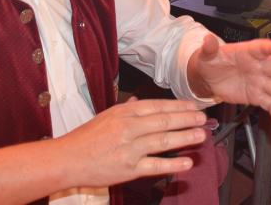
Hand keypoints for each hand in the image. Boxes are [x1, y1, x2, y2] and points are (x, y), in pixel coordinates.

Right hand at [56, 98, 207, 187]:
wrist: (68, 159)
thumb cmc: (85, 138)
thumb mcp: (105, 116)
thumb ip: (124, 110)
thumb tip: (137, 102)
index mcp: (123, 112)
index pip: (156, 106)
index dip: (178, 106)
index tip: (193, 106)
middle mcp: (128, 128)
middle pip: (164, 121)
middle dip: (186, 119)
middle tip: (203, 118)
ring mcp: (130, 148)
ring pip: (163, 141)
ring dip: (185, 137)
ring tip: (201, 135)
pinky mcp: (129, 169)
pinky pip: (156, 165)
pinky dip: (173, 164)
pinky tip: (187, 162)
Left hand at [187, 36, 270, 124]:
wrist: (208, 78)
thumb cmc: (211, 61)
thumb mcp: (207, 53)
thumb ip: (209, 47)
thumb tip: (207, 39)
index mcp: (248, 52)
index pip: (263, 48)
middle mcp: (258, 66)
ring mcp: (260, 81)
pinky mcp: (257, 96)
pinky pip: (270, 103)